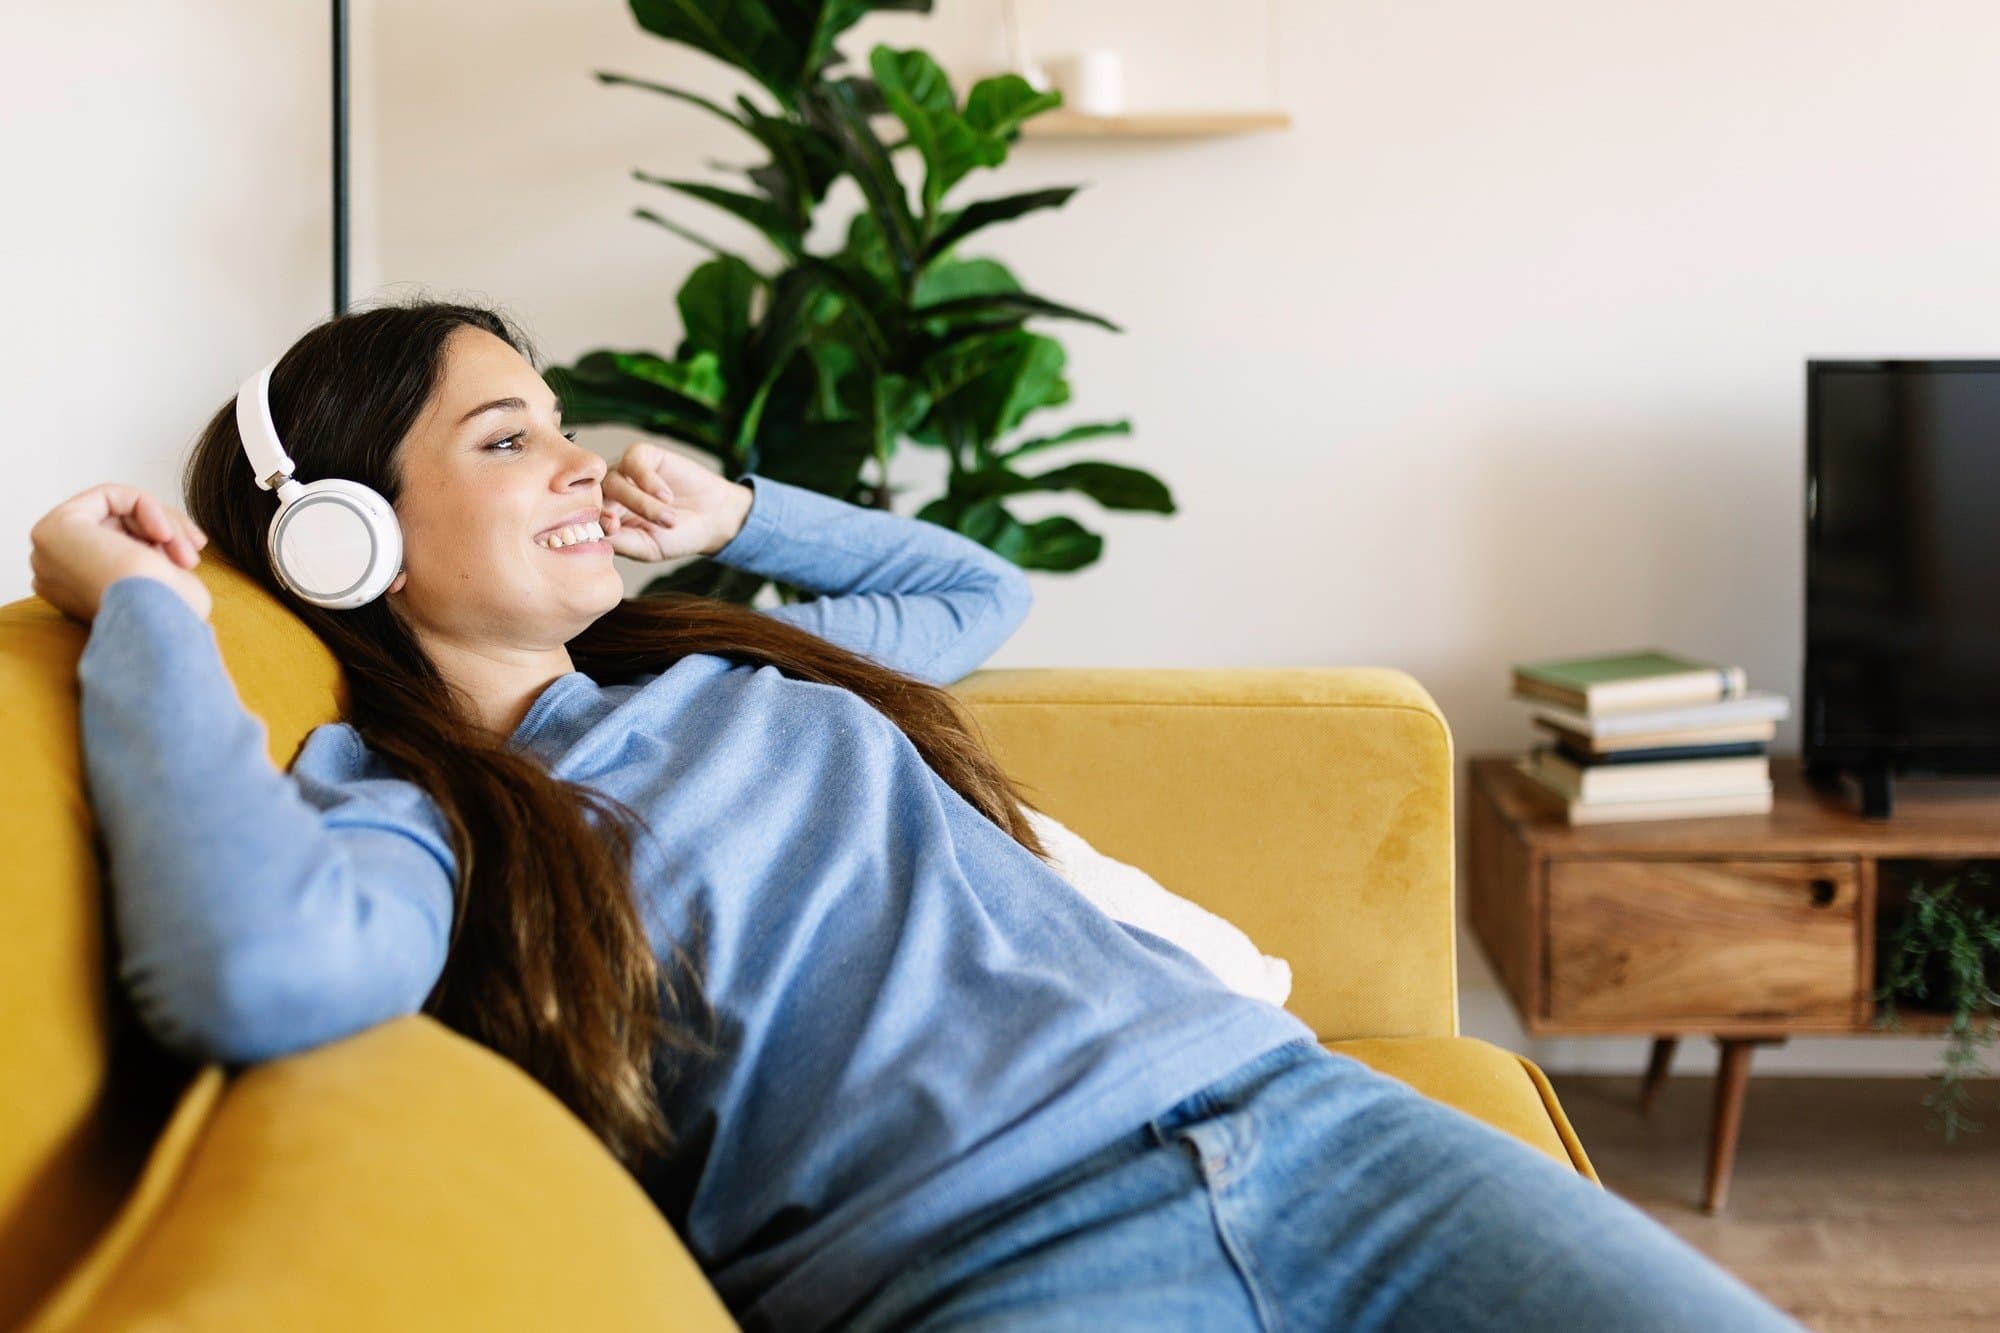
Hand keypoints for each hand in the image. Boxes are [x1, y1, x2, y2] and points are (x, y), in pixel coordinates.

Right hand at [29, 483, 211, 624]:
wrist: (154, 624)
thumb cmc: (168, 616)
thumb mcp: (164, 583)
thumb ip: (149, 559)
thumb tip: (157, 540)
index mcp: (76, 593)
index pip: (119, 547)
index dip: (159, 544)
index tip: (192, 557)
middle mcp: (55, 572)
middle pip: (117, 527)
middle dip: (166, 532)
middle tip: (195, 551)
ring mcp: (50, 549)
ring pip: (116, 511)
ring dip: (163, 525)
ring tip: (187, 553)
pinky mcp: (55, 526)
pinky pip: (109, 495)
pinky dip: (146, 506)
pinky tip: (165, 534)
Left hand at [599, 441, 753, 562]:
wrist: (713, 518)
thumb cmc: (678, 536)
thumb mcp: (647, 547)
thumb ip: (619, 541)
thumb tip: (592, 534)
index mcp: (606, 517)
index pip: (585, 516)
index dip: (594, 520)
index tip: (614, 528)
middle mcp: (609, 493)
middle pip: (598, 497)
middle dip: (618, 512)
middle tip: (636, 523)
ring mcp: (624, 472)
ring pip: (615, 481)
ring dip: (641, 502)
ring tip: (668, 520)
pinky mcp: (642, 456)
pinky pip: (634, 462)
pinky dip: (649, 480)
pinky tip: (667, 496)